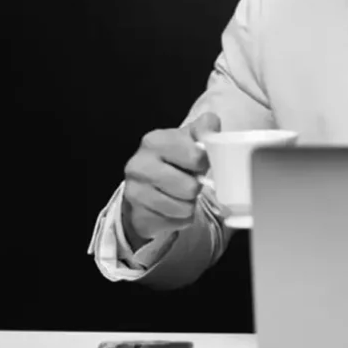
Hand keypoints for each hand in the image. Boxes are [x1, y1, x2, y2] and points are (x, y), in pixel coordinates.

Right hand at [121, 113, 220, 249]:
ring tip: (181, 195)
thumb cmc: (174, 159)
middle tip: (190, 182)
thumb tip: (212, 124)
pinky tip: (172, 208)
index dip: (204, 163)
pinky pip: (177, 223)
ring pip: (184, 208)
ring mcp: (135, 193)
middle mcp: (139, 166)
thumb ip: (204, 129)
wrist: (146, 186)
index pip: (196, 157)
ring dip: (190, 204)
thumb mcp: (188, 138)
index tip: (199, 163)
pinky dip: (181, 218)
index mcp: (154, 141)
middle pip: (190, 188)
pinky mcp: (138, 216)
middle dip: (196, 187)